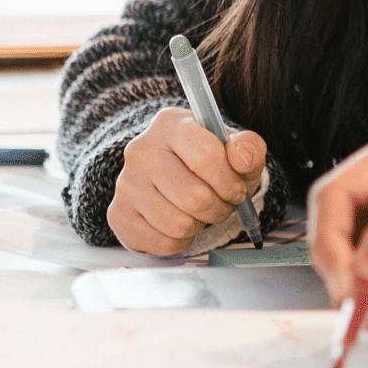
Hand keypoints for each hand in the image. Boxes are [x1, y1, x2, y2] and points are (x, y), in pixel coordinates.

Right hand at [106, 107, 263, 257]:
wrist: (176, 176)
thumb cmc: (210, 163)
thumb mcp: (236, 150)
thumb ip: (248, 148)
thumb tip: (242, 159)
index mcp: (171, 125)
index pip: (207, 157)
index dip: (230, 182)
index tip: (236, 189)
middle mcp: (141, 150)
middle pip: (195, 197)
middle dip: (219, 208)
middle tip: (220, 203)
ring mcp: (126, 183)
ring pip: (179, 225)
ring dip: (200, 224)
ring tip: (199, 211)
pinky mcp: (118, 214)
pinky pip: (163, 243)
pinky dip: (181, 241)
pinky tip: (180, 222)